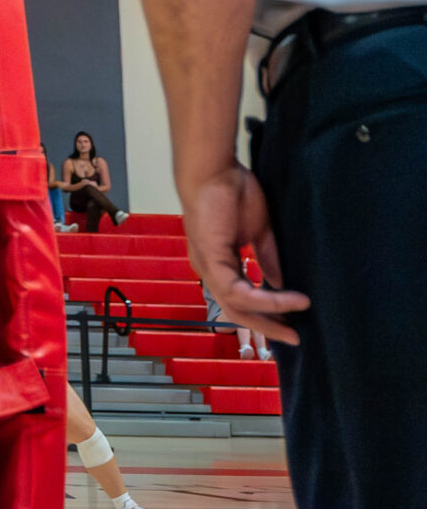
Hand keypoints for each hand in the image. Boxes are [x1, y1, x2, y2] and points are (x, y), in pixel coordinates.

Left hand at [181, 163, 306, 344]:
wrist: (213, 169)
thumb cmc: (232, 191)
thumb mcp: (257, 231)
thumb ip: (266, 259)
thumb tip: (279, 284)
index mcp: (219, 261)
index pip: (239, 299)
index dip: (263, 314)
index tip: (290, 323)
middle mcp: (210, 268)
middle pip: (235, 310)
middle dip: (266, 326)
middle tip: (294, 338)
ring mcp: (207, 266)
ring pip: (236, 306)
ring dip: (271, 314)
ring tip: (300, 315)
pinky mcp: (211, 260)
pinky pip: (238, 292)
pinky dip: (266, 299)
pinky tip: (290, 298)